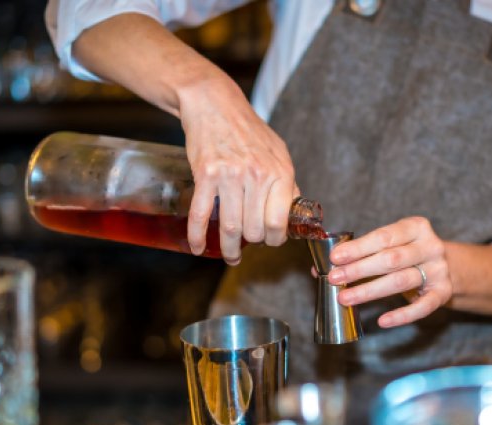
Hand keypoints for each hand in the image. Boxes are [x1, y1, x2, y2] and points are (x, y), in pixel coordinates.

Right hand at [178, 75, 297, 264]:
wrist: (215, 104)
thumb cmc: (248, 129)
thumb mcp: (278, 152)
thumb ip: (287, 183)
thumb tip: (293, 213)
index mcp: (279, 172)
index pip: (279, 222)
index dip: (274, 239)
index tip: (269, 240)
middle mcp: (256, 175)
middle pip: (254, 230)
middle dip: (251, 243)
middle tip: (247, 244)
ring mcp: (229, 176)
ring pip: (229, 227)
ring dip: (228, 249)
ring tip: (230, 254)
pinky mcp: (205, 175)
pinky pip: (200, 215)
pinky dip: (197, 237)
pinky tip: (199, 248)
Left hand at [326, 217, 452, 327]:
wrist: (447, 266)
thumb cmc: (408, 253)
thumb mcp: (390, 245)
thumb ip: (359, 253)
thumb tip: (317, 269)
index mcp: (416, 227)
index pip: (384, 237)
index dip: (358, 248)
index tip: (335, 257)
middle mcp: (431, 247)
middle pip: (391, 259)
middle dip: (359, 269)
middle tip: (334, 278)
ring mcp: (438, 270)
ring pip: (401, 281)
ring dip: (370, 291)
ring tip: (345, 298)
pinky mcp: (443, 293)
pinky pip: (422, 307)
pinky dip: (402, 315)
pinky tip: (382, 321)